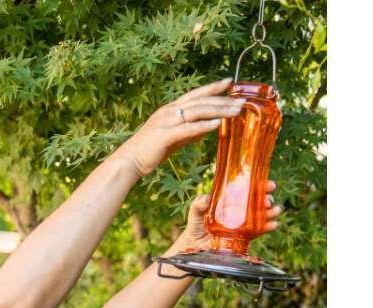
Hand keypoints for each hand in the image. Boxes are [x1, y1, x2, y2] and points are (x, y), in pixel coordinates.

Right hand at [118, 78, 244, 175]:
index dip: (212, 87)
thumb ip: (191, 130)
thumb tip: (210, 126)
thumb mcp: (176, 137)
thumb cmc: (152, 149)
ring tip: (236, 111)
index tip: (229, 82)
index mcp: (171, 109)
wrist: (130, 160)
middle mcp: (169, 111)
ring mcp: (166, 121)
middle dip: (222, 100)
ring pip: (197, 111)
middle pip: (200, 101)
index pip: (196, 94)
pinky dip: (202, 126)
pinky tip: (216, 125)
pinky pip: (187, 128)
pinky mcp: (165, 135)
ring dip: (218, 110)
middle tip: (242, 101)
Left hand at [178, 180, 281, 250]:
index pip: (248, 190)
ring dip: (271, 212)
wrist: (196, 246)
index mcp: (231, 200)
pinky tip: (274, 224)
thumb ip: (198, 204)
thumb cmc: (196, 226)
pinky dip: (267, 228)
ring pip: (262, 216)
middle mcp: (239, 211)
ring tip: (276, 210)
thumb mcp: (195, 212)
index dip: (260, 186)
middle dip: (267, 199)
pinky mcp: (245, 237)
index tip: (269, 184)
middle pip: (258, 202)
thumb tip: (206, 199)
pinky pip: (259, 231)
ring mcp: (244, 224)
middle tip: (269, 199)